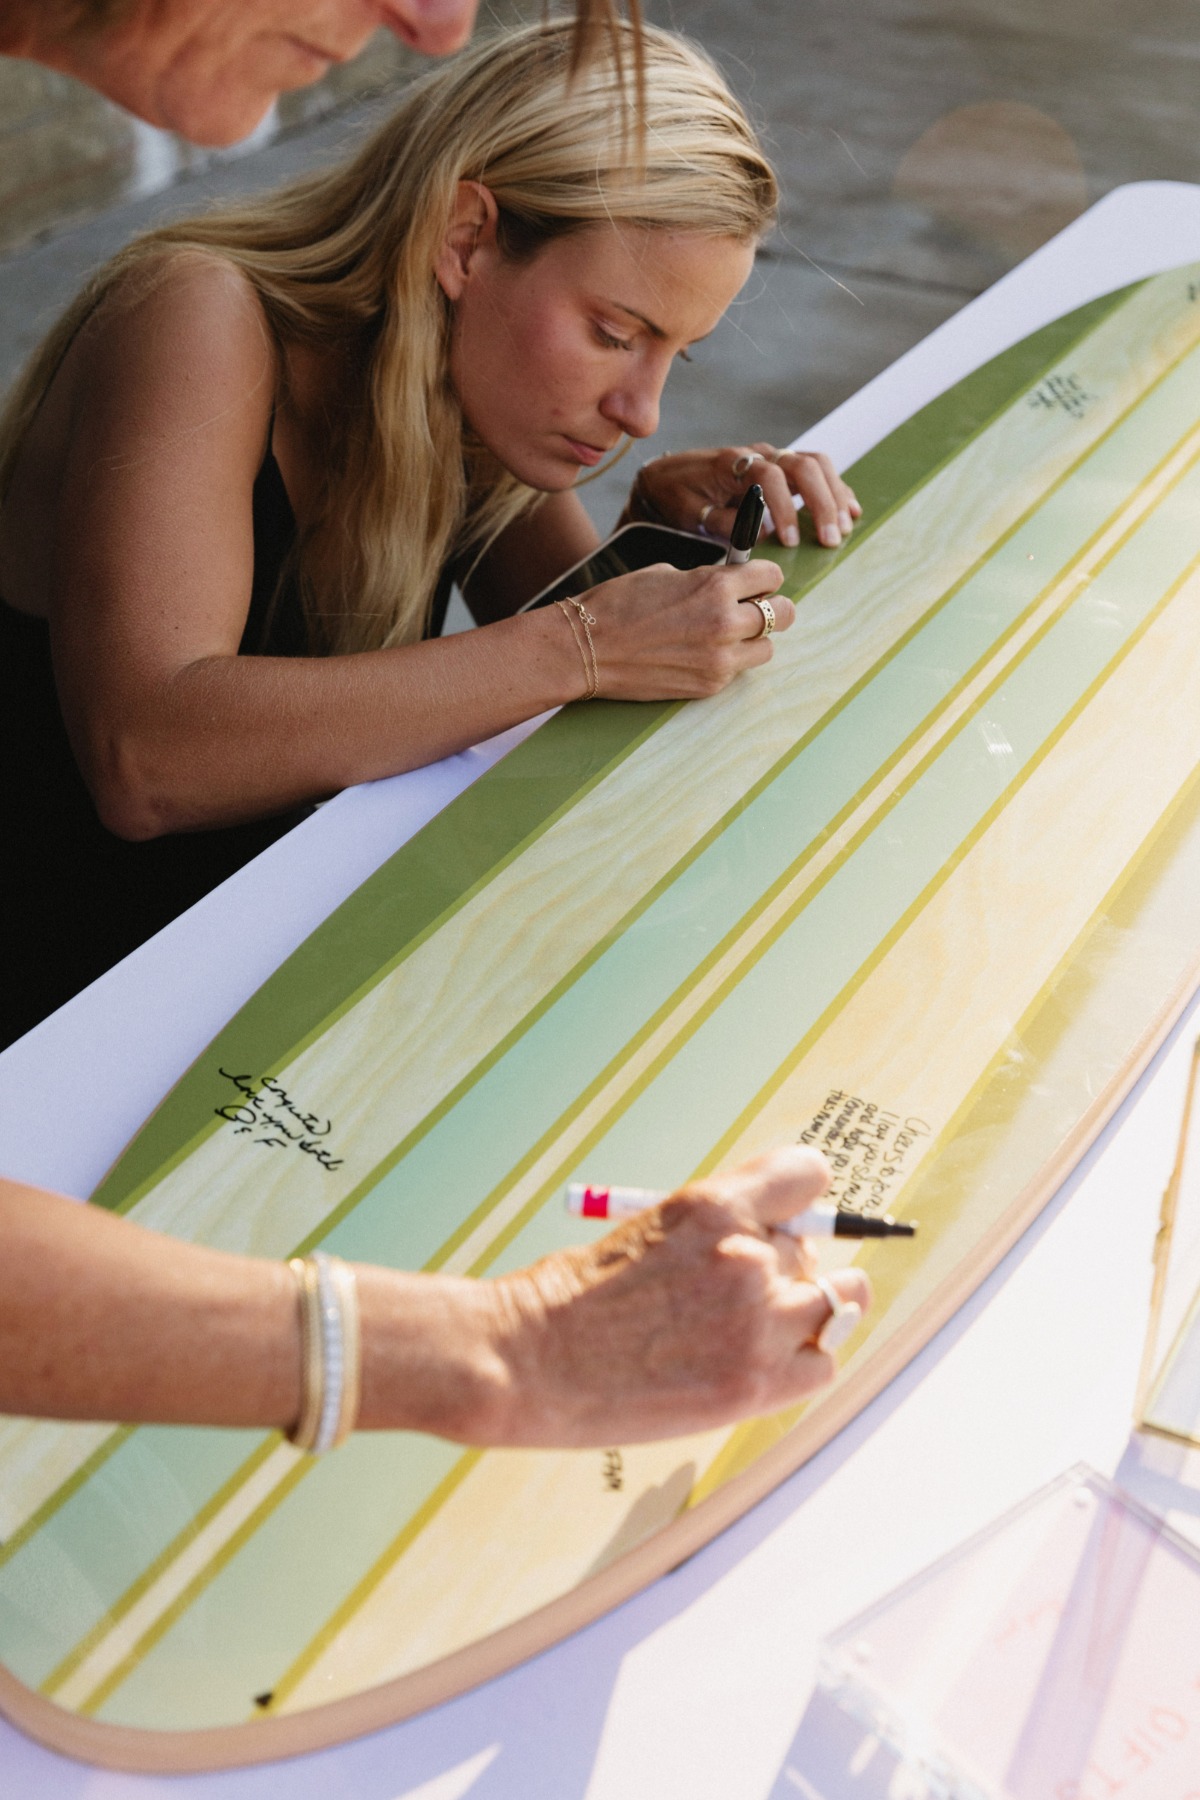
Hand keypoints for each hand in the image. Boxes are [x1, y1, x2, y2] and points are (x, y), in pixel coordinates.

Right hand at [481, 1148, 872, 1446]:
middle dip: (789, 1267)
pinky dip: (798, 1365)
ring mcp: (757, 1321)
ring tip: (751, 1332)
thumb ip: (719, 1234)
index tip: (787, 1221)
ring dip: (806, 1314)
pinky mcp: (756, 1382)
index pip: (808, 1175)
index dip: (798, 1202)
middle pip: (816, 1248)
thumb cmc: (575, 1298)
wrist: (528, 1361)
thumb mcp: (652, 1230)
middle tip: (742, 1294)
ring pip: (838, 1303)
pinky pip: (820, 1365)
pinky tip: (751, 1367)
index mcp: (714, 1205)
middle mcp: (747, 1256)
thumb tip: (775, 1245)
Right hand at [569, 559, 794, 701]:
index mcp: (716, 586)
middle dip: (771, 608)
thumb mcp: (667, 574)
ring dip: (752, 640)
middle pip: (784, 615)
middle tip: (752, 608)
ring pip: (766, 648)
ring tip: (725, 636)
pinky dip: (727, 662)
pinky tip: (699, 654)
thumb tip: (729, 586)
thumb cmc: (619, 604)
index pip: (772, 576)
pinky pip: (737, 671)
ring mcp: (720, 660)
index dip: (763, 577)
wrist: (587, 648)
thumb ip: (706, 580)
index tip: (754, 581)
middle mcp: (726, 623)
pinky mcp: (709, 686)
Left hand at [627, 444, 861, 548]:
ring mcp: (773, 457)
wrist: (665, 476)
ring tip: (842, 528)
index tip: (788, 541)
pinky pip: (817, 470)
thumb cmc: (675, 495)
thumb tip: (756, 535)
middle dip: (821, 503)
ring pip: (816, 464)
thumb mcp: (688, 512)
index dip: (783, 509)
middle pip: (803, 466)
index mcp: (733, 462)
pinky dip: (835, 489)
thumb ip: (721, 522)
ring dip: (834, 495)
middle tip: (829, 539)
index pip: (769, 477)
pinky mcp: (782, 467)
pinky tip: (849, 512)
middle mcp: (758, 453)